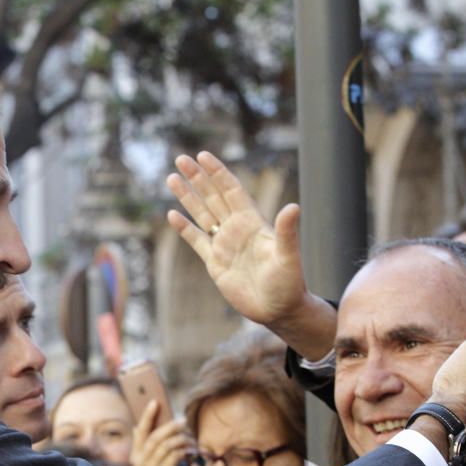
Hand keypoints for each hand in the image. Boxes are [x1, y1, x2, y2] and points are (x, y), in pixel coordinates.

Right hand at [129, 400, 193, 465]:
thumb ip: (150, 442)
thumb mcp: (155, 458)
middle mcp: (139, 461)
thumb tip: (143, 422)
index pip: (140, 431)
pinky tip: (191, 450)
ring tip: (191, 438)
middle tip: (184, 420)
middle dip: (171, 426)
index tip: (156, 402)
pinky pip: (174, 456)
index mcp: (136, 454)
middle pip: (155, 437)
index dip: (148, 416)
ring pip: (166, 446)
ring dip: (181, 439)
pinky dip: (184, 450)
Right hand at [166, 151, 334, 360]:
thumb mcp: (288, 257)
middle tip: (181, 158)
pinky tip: (172, 215)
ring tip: (171, 178)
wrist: (278, 310)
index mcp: (252, 223)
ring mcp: (224, 245)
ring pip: (202, 214)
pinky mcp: (215, 263)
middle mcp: (236, 229)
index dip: (218, 173)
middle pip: (213, 197)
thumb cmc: (288, 284)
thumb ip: (287, 232)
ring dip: (187, 197)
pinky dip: (185, 228)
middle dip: (198, 178)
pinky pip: (196, 241)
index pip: (232, 190)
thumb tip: (293, 207)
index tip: (203, 155)